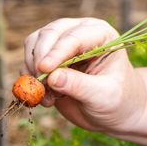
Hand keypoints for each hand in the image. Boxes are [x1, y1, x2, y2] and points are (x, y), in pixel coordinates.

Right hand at [23, 18, 145, 134]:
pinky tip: (43, 97)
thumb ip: (80, 85)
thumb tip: (52, 77)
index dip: (57, 51)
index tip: (44, 69)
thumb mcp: (104, 96)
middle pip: (50, 33)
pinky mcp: (49, 59)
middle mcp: (81, 32)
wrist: (116, 112)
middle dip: (40, 58)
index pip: (76, 36)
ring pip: (34, 43)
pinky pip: (28, 61)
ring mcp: (63, 44)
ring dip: (32, 69)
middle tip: (40, 84)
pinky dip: (28, 78)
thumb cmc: (118, 100)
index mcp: (102, 35)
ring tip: (45, 94)